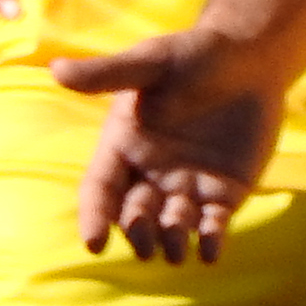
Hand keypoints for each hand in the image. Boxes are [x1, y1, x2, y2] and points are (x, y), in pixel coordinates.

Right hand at [53, 28, 279, 263]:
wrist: (249, 57)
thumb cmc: (194, 53)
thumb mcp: (150, 61)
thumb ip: (107, 73)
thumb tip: (55, 69)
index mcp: (124, 147)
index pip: (100, 188)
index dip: (95, 215)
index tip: (94, 242)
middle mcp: (151, 174)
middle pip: (134, 214)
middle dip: (137, 232)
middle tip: (144, 244)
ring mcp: (187, 187)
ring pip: (172, 226)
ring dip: (171, 241)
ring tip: (175, 251)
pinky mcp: (223, 194)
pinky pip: (213, 225)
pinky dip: (211, 240)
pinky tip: (211, 252)